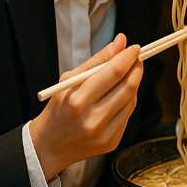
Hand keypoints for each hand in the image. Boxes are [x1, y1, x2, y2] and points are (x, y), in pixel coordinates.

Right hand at [29, 34, 141, 179]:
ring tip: (128, 74)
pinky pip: (128, 115)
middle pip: (128, 86)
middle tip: (136, 58)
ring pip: (131, 100)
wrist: (49, 145)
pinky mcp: (111, 142)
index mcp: (77, 100)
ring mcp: (104, 133)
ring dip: (134, 83)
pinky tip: (120, 95)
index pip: (114, 72)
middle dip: (136, 68)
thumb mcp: (70, 79)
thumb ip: (97, 60)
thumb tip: (121, 41)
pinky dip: (128, 100)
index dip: (128, 57)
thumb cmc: (59, 106)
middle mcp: (92, 118)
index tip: (134, 48)